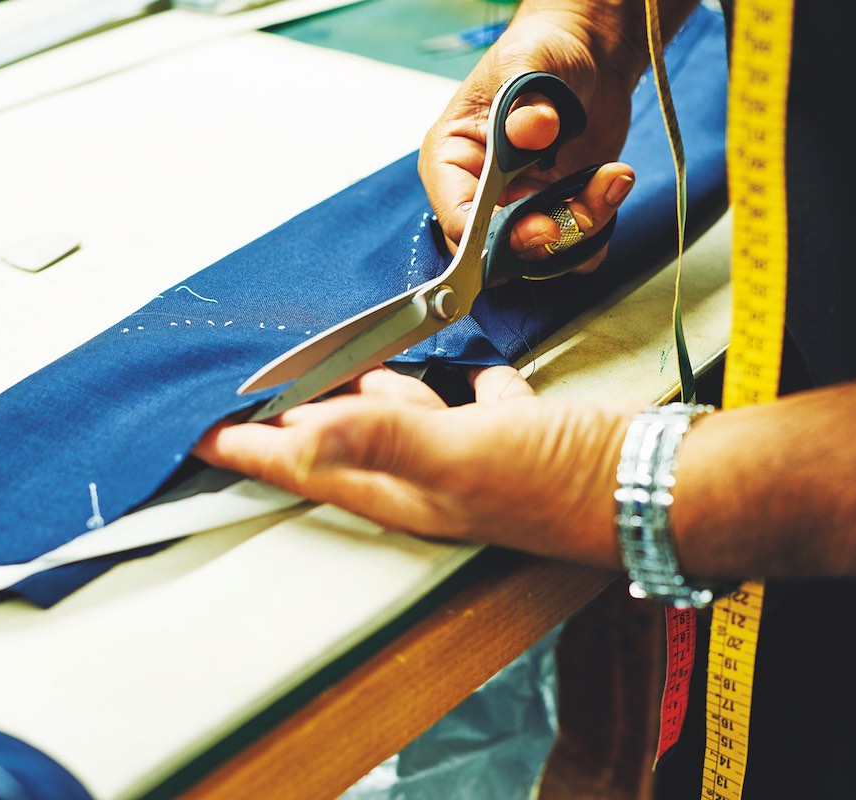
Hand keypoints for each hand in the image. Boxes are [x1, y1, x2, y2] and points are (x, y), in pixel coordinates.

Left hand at [195, 366, 634, 566]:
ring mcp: (476, 458)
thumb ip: (384, 440)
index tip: (198, 435)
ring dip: (373, 395)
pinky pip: (470, 405)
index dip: (250, 450)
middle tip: (262, 393)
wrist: (657, 485)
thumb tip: (304, 439)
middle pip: (348, 443)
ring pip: (409, 420)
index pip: (307, 466)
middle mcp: (433, 479)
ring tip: (345, 368)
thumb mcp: (466, 456)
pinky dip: (454, 385)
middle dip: (302, 417)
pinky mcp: (517, 434)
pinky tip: (455, 365)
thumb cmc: (563, 480)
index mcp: (407, 489)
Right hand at [419, 6, 640, 267]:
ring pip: (543, 254)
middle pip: (498, 252)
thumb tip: (533, 128)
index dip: (492, 236)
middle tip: (580, 211)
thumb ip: (525, 101)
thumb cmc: (540, 54)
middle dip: (544, 239)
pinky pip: (577, 246)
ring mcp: (521, 208)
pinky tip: (613, 181)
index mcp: (451, 161)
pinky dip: (601, 224)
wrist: (586, 56)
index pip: (457, 220)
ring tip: (611, 177)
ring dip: (583, 225)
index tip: (537, 227)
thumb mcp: (527, 64)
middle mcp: (481, 195)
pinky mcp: (559, 213)